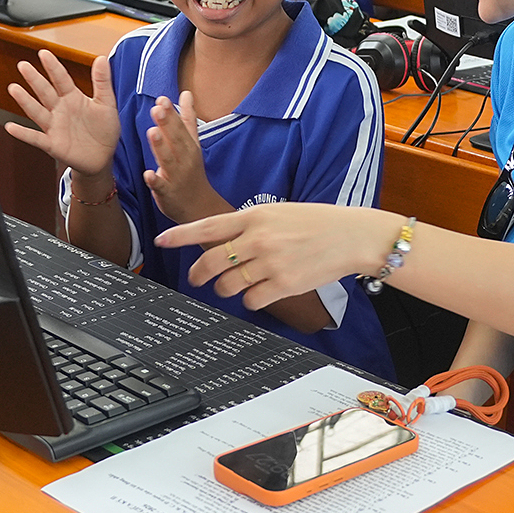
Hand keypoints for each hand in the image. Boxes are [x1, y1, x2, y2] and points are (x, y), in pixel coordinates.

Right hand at [5, 50, 120, 175]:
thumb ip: (102, 81)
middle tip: (23, 65)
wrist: (102, 158)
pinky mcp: (52, 144)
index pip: (61, 79)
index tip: (44, 53)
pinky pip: (35, 138)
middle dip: (34, 79)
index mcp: (73, 98)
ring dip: (25, 101)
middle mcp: (60, 110)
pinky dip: (23, 133)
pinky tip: (11, 126)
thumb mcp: (107, 103)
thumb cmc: (104, 130)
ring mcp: (54, 126)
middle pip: (45, 91)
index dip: (53, 67)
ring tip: (14, 88)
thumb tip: (102, 58)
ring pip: (37, 111)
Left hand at [141, 92, 227, 224]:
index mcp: (189, 146)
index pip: (181, 127)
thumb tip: (186, 93)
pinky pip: (161, 187)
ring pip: (168, 160)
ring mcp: (177, 176)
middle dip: (167, 124)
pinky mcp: (168, 193)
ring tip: (152, 132)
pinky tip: (148, 174)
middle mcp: (184, 159)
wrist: (200, 207)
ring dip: (161, 147)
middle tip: (157, 108)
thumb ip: (188, 118)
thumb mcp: (193, 143)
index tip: (162, 99)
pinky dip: (155, 181)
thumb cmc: (192, 171)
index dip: (172, 113)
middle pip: (176, 140)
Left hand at [159, 204, 394, 311]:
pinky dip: (250, 300)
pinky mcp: (283, 284)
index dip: (181, 235)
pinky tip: (260, 292)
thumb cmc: (317, 222)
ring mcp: (270, 262)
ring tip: (237, 284)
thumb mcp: (278, 212)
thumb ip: (249, 225)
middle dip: (198, 273)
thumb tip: (221, 243)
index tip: (162, 240)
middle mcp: (258, 239)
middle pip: (210, 261)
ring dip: (226, 288)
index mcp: (255, 216)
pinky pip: (251, 300)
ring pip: (228, 285)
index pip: (208, 226)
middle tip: (197, 278)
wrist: (351, 235)